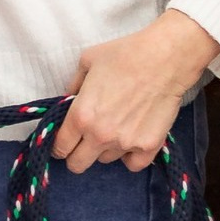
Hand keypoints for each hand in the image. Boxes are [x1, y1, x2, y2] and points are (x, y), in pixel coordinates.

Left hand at [51, 10, 219, 173]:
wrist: (162, 61)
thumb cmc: (122, 56)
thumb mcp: (86, 63)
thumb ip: (73, 86)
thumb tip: (68, 101)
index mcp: (81, 115)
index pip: (61, 146)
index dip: (57, 147)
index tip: (60, 145)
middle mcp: (101, 135)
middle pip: (78, 164)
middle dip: (74, 156)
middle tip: (80, 145)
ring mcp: (126, 144)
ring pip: (105, 160)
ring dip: (103, 149)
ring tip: (111, 128)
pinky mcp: (149, 147)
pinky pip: (132, 165)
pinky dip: (128, 156)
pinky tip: (128, 140)